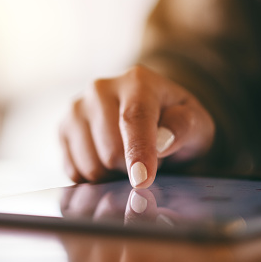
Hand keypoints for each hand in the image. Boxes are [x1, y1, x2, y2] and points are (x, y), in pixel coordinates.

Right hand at [59, 65, 214, 187]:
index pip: (134, 119)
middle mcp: (100, 89)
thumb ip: (185, 127)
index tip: (142, 180)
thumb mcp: (197, 124)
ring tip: (127, 158)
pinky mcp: (63, 129)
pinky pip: (75, 172)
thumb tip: (162, 140)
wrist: (148, 114)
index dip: (138, 152)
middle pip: (111, 150)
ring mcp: (77, 109)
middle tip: (148, 160)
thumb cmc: (175, 123)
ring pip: (91, 165)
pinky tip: (107, 162)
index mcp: (137, 81)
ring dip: (113, 175)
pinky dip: (95, 177)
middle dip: (132, 168)